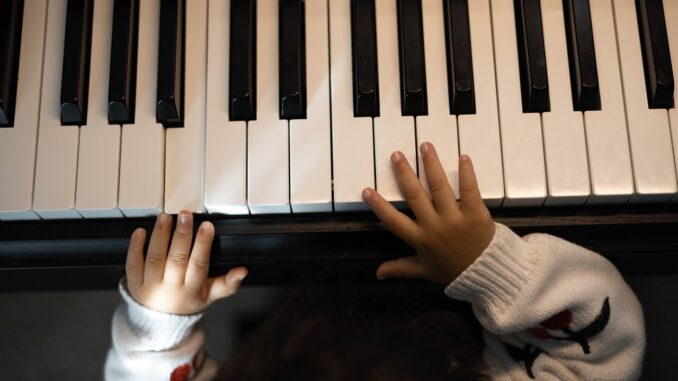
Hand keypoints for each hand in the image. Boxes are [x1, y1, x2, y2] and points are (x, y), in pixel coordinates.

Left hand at [125, 211, 247, 313]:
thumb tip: (243, 272)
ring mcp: (150, 286)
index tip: (207, 226)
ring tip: (166, 217)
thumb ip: (227, 285)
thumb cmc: (187, 302)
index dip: (203, 245)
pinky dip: (135, 246)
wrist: (158, 324)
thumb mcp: (210, 296)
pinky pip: (133, 263)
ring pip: (155, 258)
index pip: (198, 265)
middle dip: (182, 235)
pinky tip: (141, 230)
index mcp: (192, 290)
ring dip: (160, 236)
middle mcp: (171, 289)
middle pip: (177, 259)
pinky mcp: (134, 283)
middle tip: (186, 215)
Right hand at [362, 142, 494, 284]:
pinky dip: (466, 173)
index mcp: (420, 239)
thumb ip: (400, 268)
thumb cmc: (454, 271)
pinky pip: (470, 190)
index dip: (379, 206)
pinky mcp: (475, 213)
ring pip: (439, 187)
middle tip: (397, 155)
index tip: (367, 190)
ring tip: (425, 146)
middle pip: (415, 195)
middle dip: (404, 173)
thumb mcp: (424, 270)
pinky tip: (462, 157)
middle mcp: (434, 226)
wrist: (487, 274)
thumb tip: (378, 273)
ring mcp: (455, 218)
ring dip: (431, 164)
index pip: (394, 221)